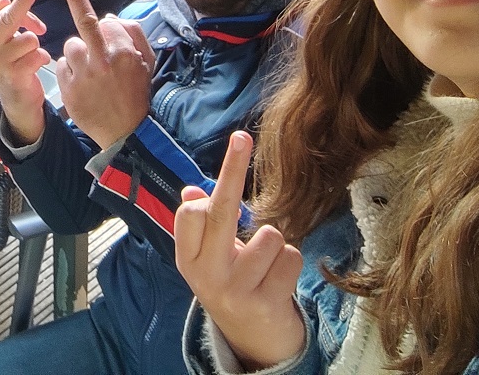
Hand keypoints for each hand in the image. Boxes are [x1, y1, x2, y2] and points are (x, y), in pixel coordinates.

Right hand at [0, 0, 50, 144]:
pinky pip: (37, 55)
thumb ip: (2, 21)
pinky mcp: (13, 76)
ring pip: (29, 38)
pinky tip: (36, 67)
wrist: (16, 102)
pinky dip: (42, 59)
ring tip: (31, 57)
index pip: (2, 10)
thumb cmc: (13, 66)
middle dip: (23, 1)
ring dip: (36, 46)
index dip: (21, 3)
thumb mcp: (3, 43)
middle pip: (9, 18)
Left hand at [56, 0, 153, 148]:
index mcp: (124, 52)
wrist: (124, 132)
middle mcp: (103, 60)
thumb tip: (109, 16)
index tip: (92, 7)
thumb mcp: (146, 62)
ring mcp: (83, 75)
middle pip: (86, 22)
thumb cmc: (136, 93)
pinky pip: (62, 66)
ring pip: (71, 46)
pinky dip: (70, 70)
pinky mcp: (67, 88)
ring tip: (90, 71)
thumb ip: (132, 35)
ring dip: (78, 53)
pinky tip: (82, 84)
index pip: (107, 23)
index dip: (105, 26)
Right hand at [174, 132, 305, 369]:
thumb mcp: (206, 258)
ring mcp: (235, 290)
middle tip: (242, 137)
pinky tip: (279, 277)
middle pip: (222, 212)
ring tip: (265, 263)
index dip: (216, 185)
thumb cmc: (229, 283)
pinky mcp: (265, 303)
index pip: (193, 212)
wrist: (251, 341)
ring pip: (268, 235)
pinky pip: (291, 257)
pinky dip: (291, 262)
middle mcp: (206, 274)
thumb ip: (198, 227)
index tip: (236, 145)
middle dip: (233, 170)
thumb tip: (192, 191)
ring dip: (274, 243)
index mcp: (187, 258)